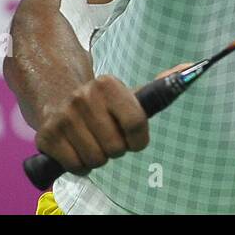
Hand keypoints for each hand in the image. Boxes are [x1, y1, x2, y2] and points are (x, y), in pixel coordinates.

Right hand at [33, 75, 148, 174]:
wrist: (56, 98)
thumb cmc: (102, 105)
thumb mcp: (127, 94)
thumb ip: (158, 86)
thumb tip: (187, 67)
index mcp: (107, 85)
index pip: (136, 123)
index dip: (139, 140)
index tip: (135, 140)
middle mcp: (83, 97)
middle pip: (116, 147)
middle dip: (116, 149)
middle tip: (107, 137)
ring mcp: (63, 117)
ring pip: (97, 159)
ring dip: (98, 157)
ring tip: (92, 142)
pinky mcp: (47, 136)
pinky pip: (76, 166)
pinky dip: (80, 165)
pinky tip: (77, 149)